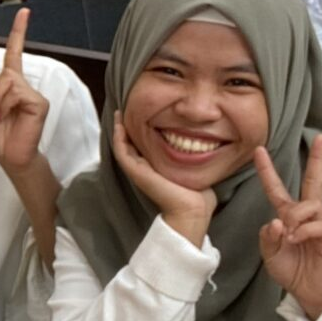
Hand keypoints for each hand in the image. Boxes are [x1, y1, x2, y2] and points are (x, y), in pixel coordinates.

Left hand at [0, 11, 47, 177]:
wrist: (11, 156)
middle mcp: (13, 84)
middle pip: (13, 53)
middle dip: (19, 31)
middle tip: (24, 12)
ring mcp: (27, 90)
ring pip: (6, 80)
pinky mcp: (38, 100)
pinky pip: (15, 92)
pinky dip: (6, 105)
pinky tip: (8, 116)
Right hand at [110, 111, 215, 246]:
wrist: (192, 209)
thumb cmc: (196, 193)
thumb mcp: (191, 167)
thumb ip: (190, 155)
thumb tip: (203, 140)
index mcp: (155, 167)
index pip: (142, 145)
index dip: (138, 130)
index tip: (140, 114)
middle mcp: (144, 168)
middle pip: (130, 144)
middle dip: (126, 127)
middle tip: (125, 110)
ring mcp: (138, 171)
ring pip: (122, 146)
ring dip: (119, 129)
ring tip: (119, 114)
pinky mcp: (136, 172)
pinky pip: (122, 152)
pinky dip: (118, 138)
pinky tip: (120, 125)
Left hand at [252, 135, 321, 319]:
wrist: (309, 293)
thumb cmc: (292, 272)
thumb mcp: (270, 254)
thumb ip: (268, 237)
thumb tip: (276, 220)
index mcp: (288, 217)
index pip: (277, 189)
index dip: (267, 171)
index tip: (258, 150)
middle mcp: (306, 217)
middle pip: (313, 182)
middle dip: (317, 160)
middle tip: (320, 138)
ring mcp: (320, 225)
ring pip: (309, 204)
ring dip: (295, 215)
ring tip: (288, 233)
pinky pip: (317, 224)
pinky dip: (302, 230)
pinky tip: (295, 239)